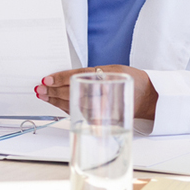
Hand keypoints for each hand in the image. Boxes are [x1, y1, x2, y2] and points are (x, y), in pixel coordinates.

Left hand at [36, 65, 157, 118]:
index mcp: (109, 78)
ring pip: (73, 105)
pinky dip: (65, 107)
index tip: (47, 79)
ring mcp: (102, 109)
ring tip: (44, 95)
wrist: (148, 98)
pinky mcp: (99, 118)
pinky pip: (78, 112)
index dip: (61, 78)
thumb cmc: (133, 82)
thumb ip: (94, 73)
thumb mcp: (116, 70)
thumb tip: (69, 77)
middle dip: (54, 90)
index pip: (79, 77)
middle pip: (73, 92)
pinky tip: (56, 103)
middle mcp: (105, 94)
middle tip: (41, 88)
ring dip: (56, 101)